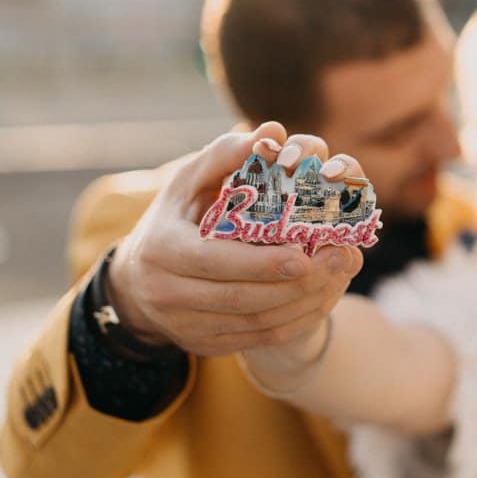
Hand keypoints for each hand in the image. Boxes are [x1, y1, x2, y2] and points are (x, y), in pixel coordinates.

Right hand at [106, 122, 362, 356]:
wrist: (137, 279)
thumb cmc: (175, 216)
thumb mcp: (189, 181)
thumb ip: (226, 155)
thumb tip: (270, 132)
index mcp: (162, 250)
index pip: (215, 261)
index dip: (261, 262)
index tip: (303, 253)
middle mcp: (168, 295)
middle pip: (242, 299)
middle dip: (295, 284)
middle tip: (339, 261)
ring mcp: (185, 326)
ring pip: (255, 325)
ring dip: (303, 304)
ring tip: (339, 276)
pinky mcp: (204, 345)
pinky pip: (257, 340)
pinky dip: (294, 321)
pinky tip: (322, 299)